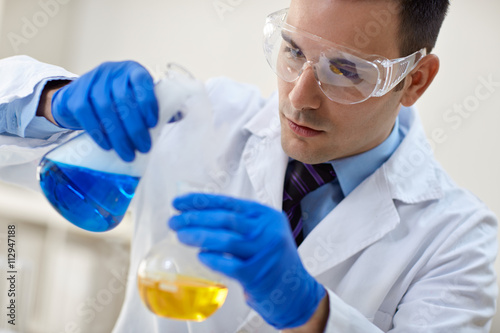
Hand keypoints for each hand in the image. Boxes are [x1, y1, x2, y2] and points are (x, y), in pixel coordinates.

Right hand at [51, 61, 157, 161]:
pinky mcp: (75, 94)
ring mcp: (91, 80)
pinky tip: (108, 146)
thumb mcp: (137, 99)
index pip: (141, 80)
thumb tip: (182, 116)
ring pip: (104, 107)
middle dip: (135, 127)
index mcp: (132, 70)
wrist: (79, 100)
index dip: (147, 101)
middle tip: (143, 148)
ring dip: (118, 135)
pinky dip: (98, 132)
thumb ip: (155, 107)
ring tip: (128, 154)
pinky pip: (86, 113)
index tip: (153, 124)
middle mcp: (111, 71)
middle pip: (123, 98)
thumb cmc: (117, 102)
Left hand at [169, 194, 325, 328]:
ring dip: (198, 236)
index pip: (228, 203)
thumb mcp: (264, 232)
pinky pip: (229, 265)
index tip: (179, 202)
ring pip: (225, 240)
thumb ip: (240, 223)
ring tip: (180, 236)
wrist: (295, 291)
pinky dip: (212, 259)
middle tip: (174, 220)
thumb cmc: (273, 260)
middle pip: (225, 219)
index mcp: (266, 215)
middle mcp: (267, 230)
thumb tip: (199, 215)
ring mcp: (264, 253)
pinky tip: (201, 256)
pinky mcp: (258, 275)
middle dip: (194, 218)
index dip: (201, 201)